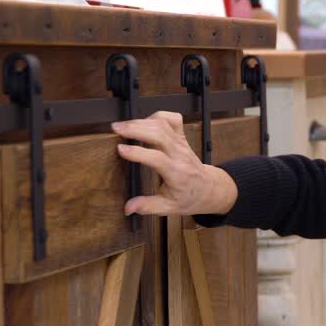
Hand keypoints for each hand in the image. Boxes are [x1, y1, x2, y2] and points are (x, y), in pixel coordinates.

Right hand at [111, 111, 238, 216]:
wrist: (209, 188)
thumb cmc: (189, 198)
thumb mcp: (169, 207)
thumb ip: (147, 206)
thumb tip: (127, 209)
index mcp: (176, 173)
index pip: (157, 158)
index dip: (138, 152)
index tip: (120, 149)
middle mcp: (180, 154)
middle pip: (159, 134)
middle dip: (136, 128)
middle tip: (116, 129)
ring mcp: (182, 143)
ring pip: (163, 124)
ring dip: (141, 121)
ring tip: (123, 125)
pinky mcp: (182, 137)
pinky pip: (172, 119)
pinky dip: (157, 116)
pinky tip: (144, 121)